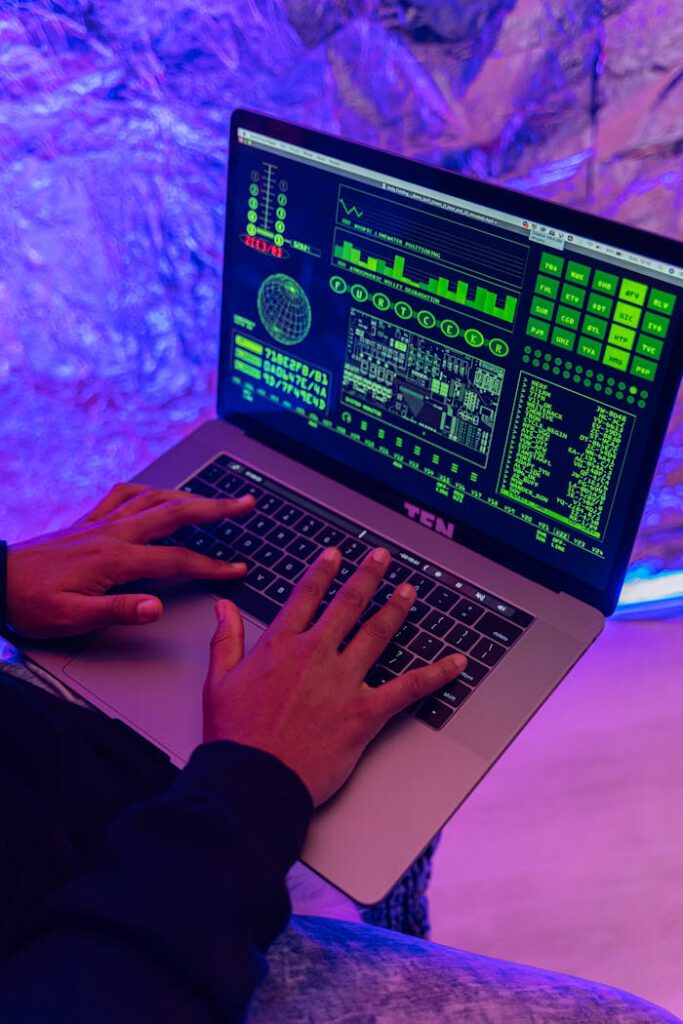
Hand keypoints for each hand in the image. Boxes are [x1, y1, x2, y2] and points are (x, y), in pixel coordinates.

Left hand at [6, 483, 254, 638]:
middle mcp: (112, 533)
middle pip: (175, 513)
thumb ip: (117, 611)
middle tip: (246, 503)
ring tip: (214, 499)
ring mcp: (100, 523)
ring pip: (154, 497)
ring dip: (189, 495)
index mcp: (114, 558)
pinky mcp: (87, 522)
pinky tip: (156, 492)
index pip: (177, 561)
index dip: (212, 566)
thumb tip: (157, 608)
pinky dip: (147, 490)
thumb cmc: (29, 603)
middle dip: (216, 508)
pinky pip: (124, 494)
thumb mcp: (71, 618)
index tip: (237, 569)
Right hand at [203, 546, 466, 805]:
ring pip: (377, 633)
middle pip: (347, 604)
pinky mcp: (364, 712)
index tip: (335, 556)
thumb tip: (224, 607)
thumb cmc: (235, 736)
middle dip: (368, 576)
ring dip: (396, 608)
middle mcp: (315, 655)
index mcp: (280, 645)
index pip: (306, 596)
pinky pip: (407, 687)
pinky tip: (454, 663)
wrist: (253, 779)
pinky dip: (435, 674)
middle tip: (382, 558)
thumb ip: (226, 639)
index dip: (323, 572)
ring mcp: (342, 681)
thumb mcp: (218, 681)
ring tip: (409, 591)